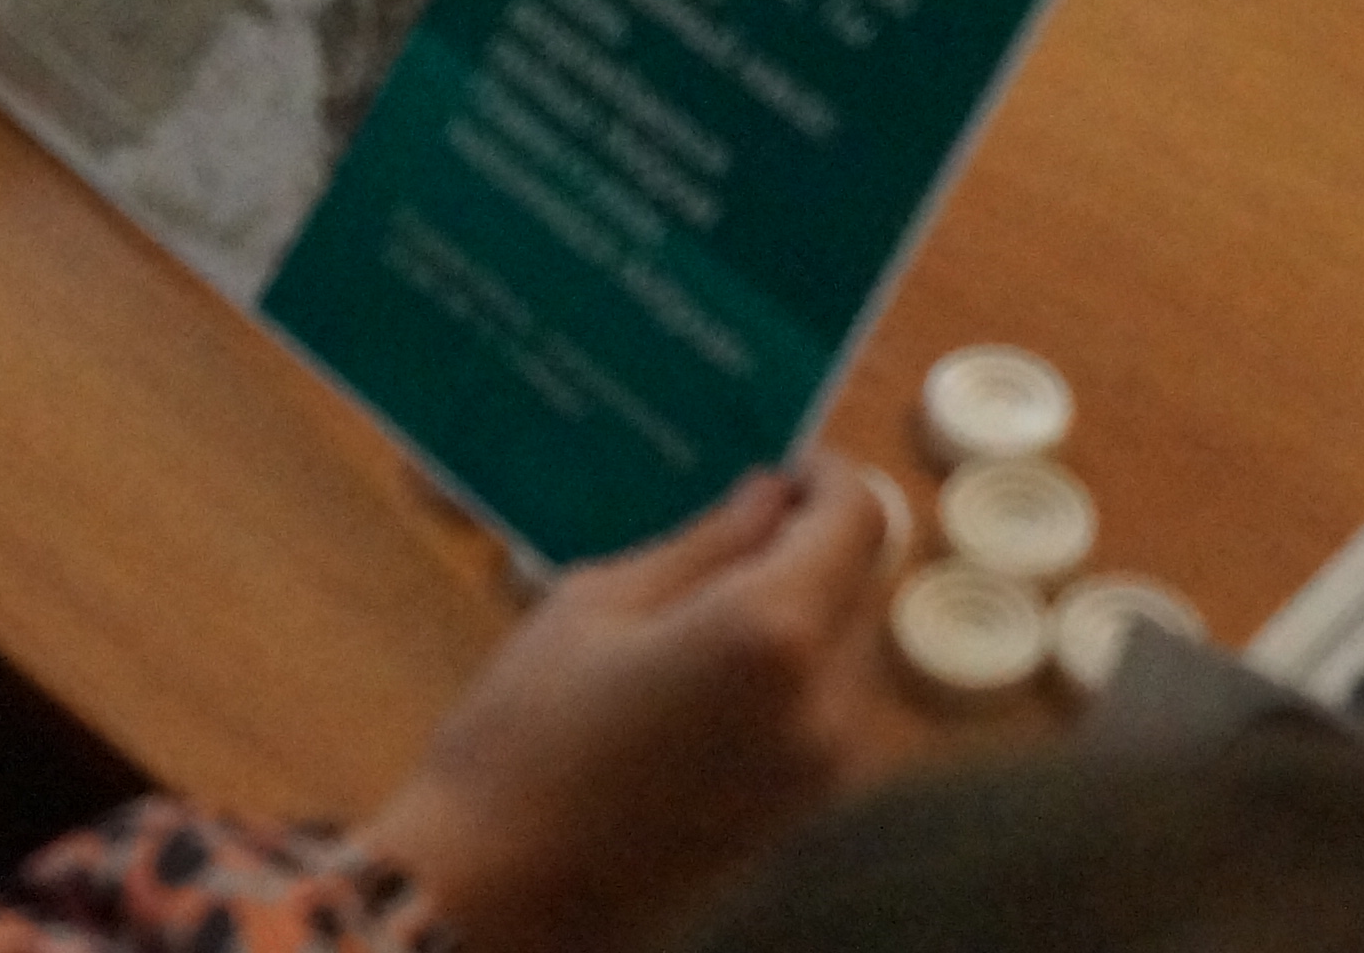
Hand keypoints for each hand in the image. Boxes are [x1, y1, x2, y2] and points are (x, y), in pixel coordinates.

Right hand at [355, 465, 900, 952]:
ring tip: (707, 612)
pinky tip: (711, 679)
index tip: (785, 466)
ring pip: (849, 650)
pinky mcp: (806, 818)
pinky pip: (829, 713)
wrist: (500, 898)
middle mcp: (826, 704)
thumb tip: (768, 497)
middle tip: (736, 530)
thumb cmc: (524, 738)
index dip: (827, 476)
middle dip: (813, 545)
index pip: (857, 518)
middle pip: (863, 583)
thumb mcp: (598, 605)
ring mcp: (824, 773)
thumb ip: (703, 545)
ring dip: (806, 612)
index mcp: (772, 632)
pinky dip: (795, 674)